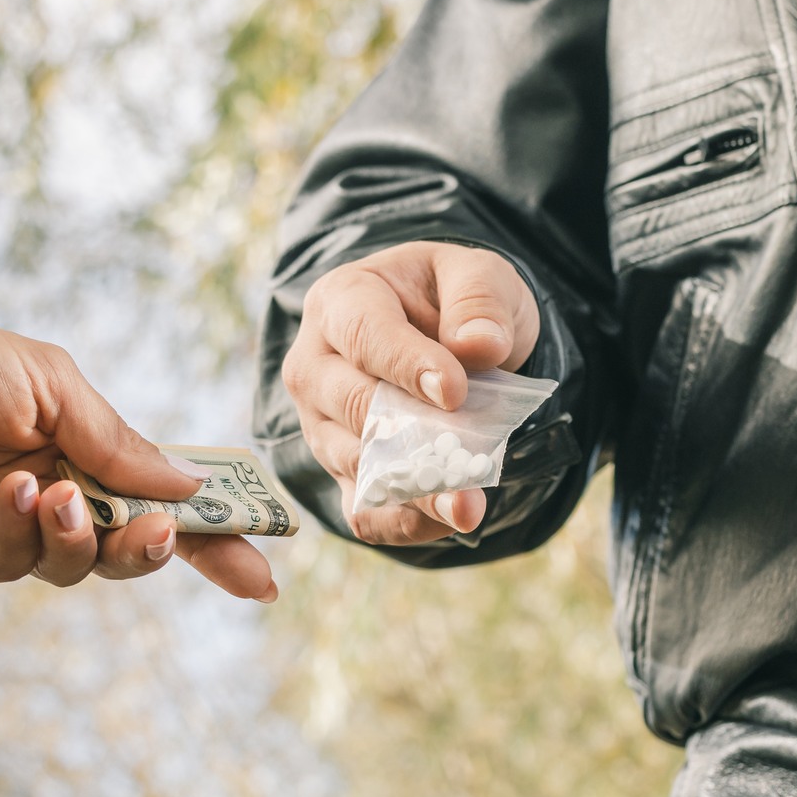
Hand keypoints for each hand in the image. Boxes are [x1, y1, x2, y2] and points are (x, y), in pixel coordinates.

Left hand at [0, 320, 278, 600]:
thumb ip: (117, 439)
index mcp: (88, 448)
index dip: (217, 536)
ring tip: (57, 496)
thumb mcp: (52, 382)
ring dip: (85, 538)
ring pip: (82, 566)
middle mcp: (60, 494)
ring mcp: (15, 529)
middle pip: (133, 547)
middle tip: (161, 537)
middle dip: (159, 550)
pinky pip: (19, 562)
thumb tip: (190, 488)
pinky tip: (12, 493)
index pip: (165, 500)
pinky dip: (24, 531)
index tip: (265, 570)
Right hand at [282, 242, 538, 544]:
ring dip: (417, 489)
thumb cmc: (453, 299)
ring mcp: (321, 424)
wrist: (446, 336)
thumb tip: (479, 346)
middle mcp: (315, 366)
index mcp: (341, 301)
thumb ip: (480, 301)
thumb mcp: (479, 275)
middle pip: (352, 406)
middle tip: (468, 462)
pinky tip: (451, 518)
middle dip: (413, 437)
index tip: (455, 392)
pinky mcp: (342, 471)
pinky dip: (406, 521)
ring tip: (468, 504)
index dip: (407, 365)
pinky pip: (363, 510)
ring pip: (358, 464)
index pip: (364, 335)